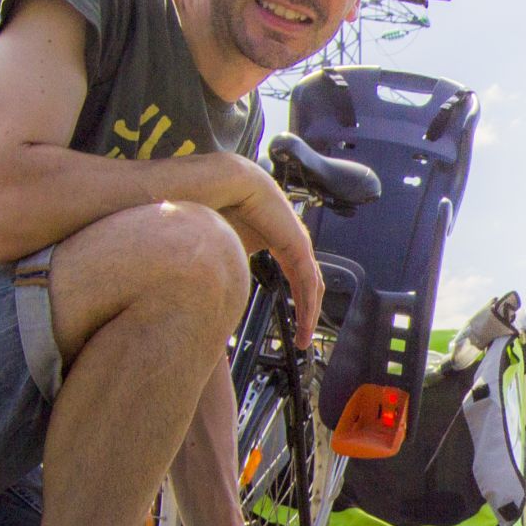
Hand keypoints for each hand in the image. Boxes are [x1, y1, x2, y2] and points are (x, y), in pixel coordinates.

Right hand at [222, 162, 323, 347]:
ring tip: (303, 337)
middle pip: (308, 284)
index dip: (298, 304)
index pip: (297, 278)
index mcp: (279, 241)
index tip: (294, 330)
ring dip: (309, 313)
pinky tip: (303, 320)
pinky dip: (306, 302)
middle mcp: (293, 240)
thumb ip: (233, 268)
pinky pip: (305, 278)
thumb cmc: (215, 209)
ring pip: (310, 284)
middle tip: (302, 340)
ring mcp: (297, 239)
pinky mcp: (295, 241)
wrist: (217, 185)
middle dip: (307, 314)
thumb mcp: (227, 248)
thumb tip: (221, 292)